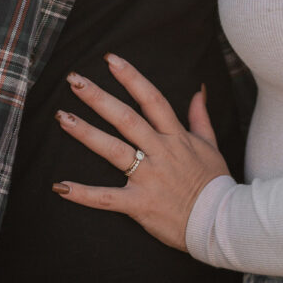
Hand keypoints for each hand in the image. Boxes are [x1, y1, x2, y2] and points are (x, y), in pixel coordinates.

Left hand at [52, 54, 230, 248]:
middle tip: (74, 80)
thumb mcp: (211, 145)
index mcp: (176, 136)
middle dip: (99, 97)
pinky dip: (83, 193)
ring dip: (86, 133)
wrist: (221, 222)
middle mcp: (160, 152)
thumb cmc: (215, 183)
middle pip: (126, 118)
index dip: (131, 78)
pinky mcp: (140, 204)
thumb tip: (198, 90)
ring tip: (63, 118)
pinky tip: (60, 186)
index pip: (151, 99)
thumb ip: (200, 117)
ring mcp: (149, 178)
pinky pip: (107, 198)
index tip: (110, 60)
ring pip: (114, 150)